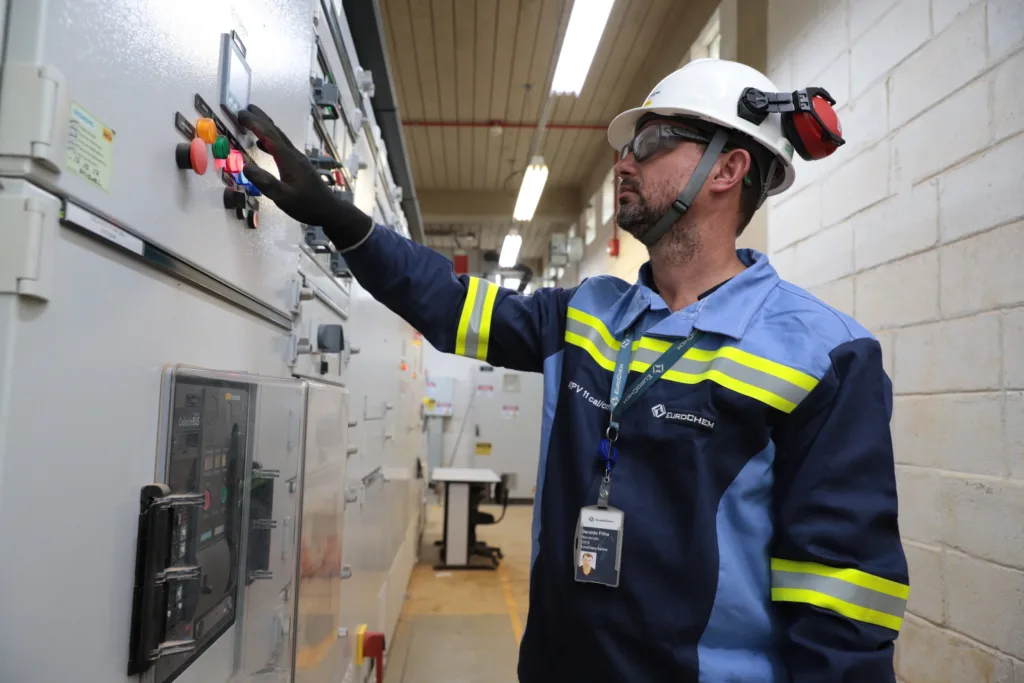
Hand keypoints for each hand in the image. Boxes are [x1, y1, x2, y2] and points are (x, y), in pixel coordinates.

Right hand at [236, 104, 372, 249]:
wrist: (330, 211)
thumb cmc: (307, 206)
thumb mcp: (283, 198)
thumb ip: (265, 182)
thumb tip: (245, 166)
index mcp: (289, 160)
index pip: (270, 137)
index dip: (255, 124)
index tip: (240, 114)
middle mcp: (294, 155)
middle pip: (275, 132)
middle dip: (260, 119)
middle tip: (245, 108)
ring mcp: (298, 160)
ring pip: (279, 138)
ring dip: (265, 128)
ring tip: (252, 120)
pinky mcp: (299, 166)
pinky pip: (281, 148)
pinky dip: (270, 142)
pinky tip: (262, 145)